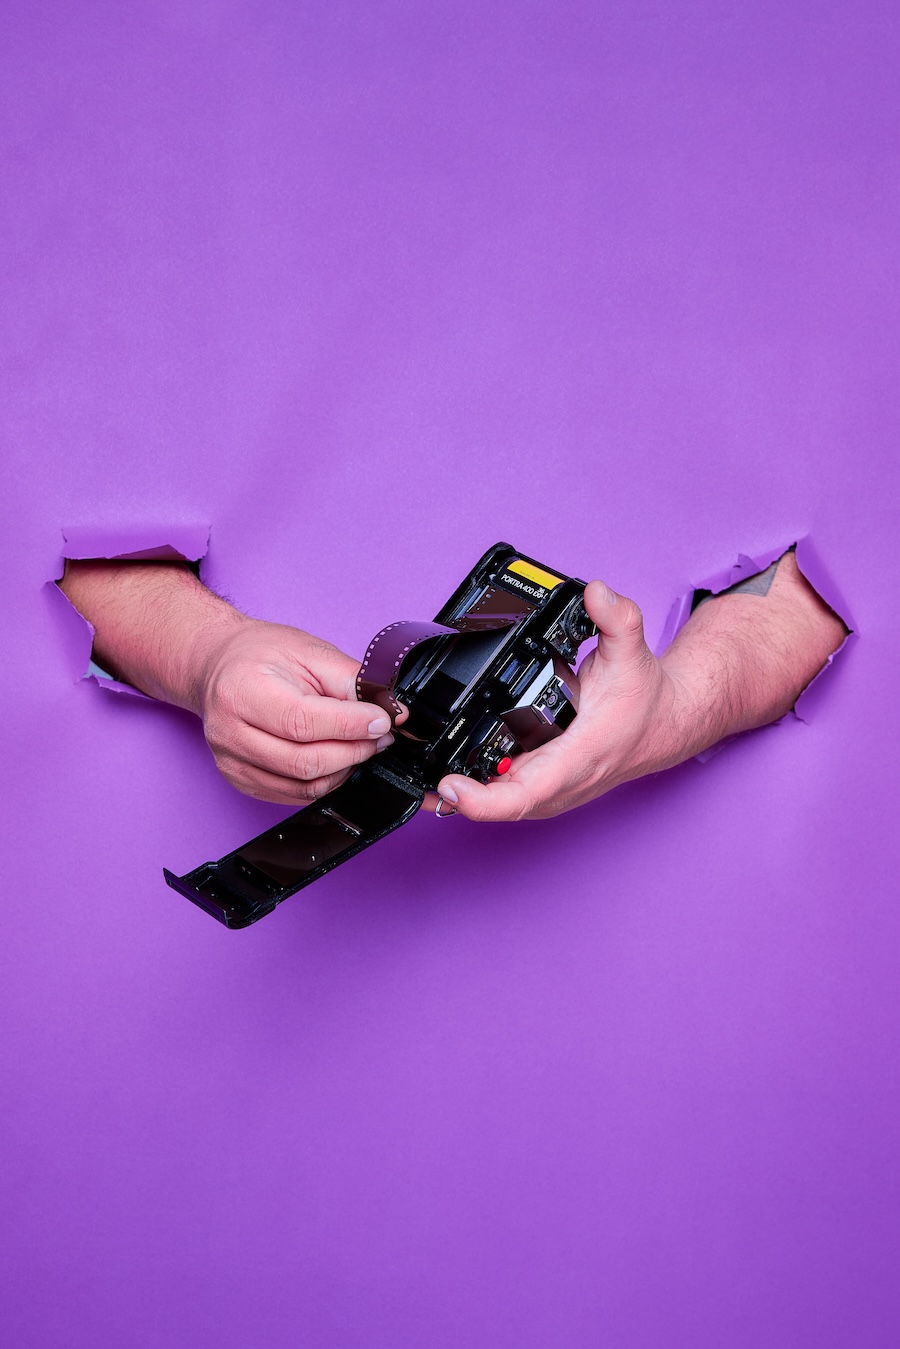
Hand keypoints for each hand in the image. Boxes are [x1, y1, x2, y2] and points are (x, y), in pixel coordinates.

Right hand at [196, 617, 395, 805]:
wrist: (219, 666)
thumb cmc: (261, 654)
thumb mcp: (309, 652)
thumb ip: (351, 681)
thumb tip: (390, 710)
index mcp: (241, 691)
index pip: (302, 722)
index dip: (350, 726)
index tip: (383, 721)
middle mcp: (229, 732)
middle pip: (304, 762)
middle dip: (354, 751)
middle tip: (379, 735)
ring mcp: (231, 762)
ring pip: (303, 785)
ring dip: (344, 769)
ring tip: (361, 745)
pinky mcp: (241, 781)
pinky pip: (293, 795)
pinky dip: (325, 781)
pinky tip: (338, 759)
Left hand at [431, 581, 687, 821]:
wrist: (662, 725)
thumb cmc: (644, 699)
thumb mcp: (633, 652)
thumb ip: (616, 619)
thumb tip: (595, 593)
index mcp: (577, 759)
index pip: (524, 794)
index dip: (480, 799)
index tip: (448, 784)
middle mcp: (560, 784)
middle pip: (497, 806)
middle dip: (452, 796)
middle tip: (411, 770)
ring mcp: (550, 791)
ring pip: (495, 805)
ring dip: (457, 795)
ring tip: (416, 771)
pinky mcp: (542, 787)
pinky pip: (500, 796)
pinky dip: (471, 789)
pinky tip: (442, 774)